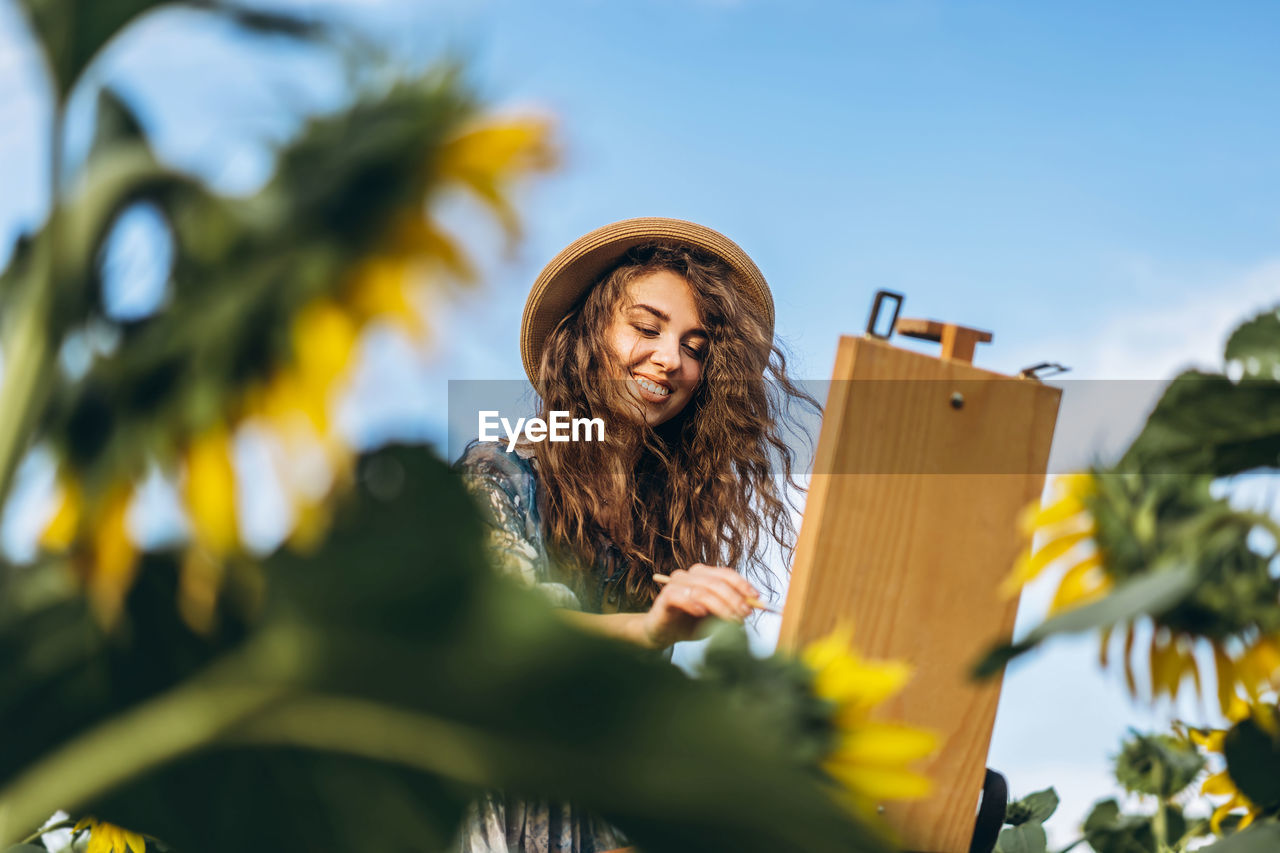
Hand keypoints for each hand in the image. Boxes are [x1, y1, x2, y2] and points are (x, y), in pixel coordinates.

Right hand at [640, 564, 758, 648]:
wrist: (663, 634)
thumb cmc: (691, 624)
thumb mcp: (715, 618)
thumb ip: (730, 610)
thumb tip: (751, 607)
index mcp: (704, 575)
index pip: (726, 574)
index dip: (742, 584)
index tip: (756, 598)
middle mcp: (690, 575)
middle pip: (716, 581)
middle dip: (734, 598)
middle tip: (745, 614)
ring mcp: (677, 584)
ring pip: (702, 590)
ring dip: (720, 605)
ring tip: (731, 620)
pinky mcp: (666, 596)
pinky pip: (682, 596)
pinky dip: (694, 604)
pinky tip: (702, 614)